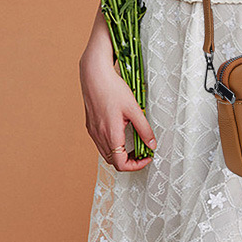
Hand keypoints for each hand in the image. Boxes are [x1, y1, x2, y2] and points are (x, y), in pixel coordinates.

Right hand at [79, 54, 156, 171]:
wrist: (94, 75)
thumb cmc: (113, 89)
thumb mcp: (134, 109)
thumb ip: (143, 129)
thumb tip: (151, 144)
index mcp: (110, 134)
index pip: (121, 164)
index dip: (136, 165)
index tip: (146, 157)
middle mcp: (99, 136)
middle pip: (113, 161)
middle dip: (129, 160)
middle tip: (142, 150)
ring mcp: (93, 132)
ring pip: (106, 153)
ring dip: (120, 153)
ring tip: (134, 142)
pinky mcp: (90, 126)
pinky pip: (101, 143)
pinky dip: (112, 145)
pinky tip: (121, 133)